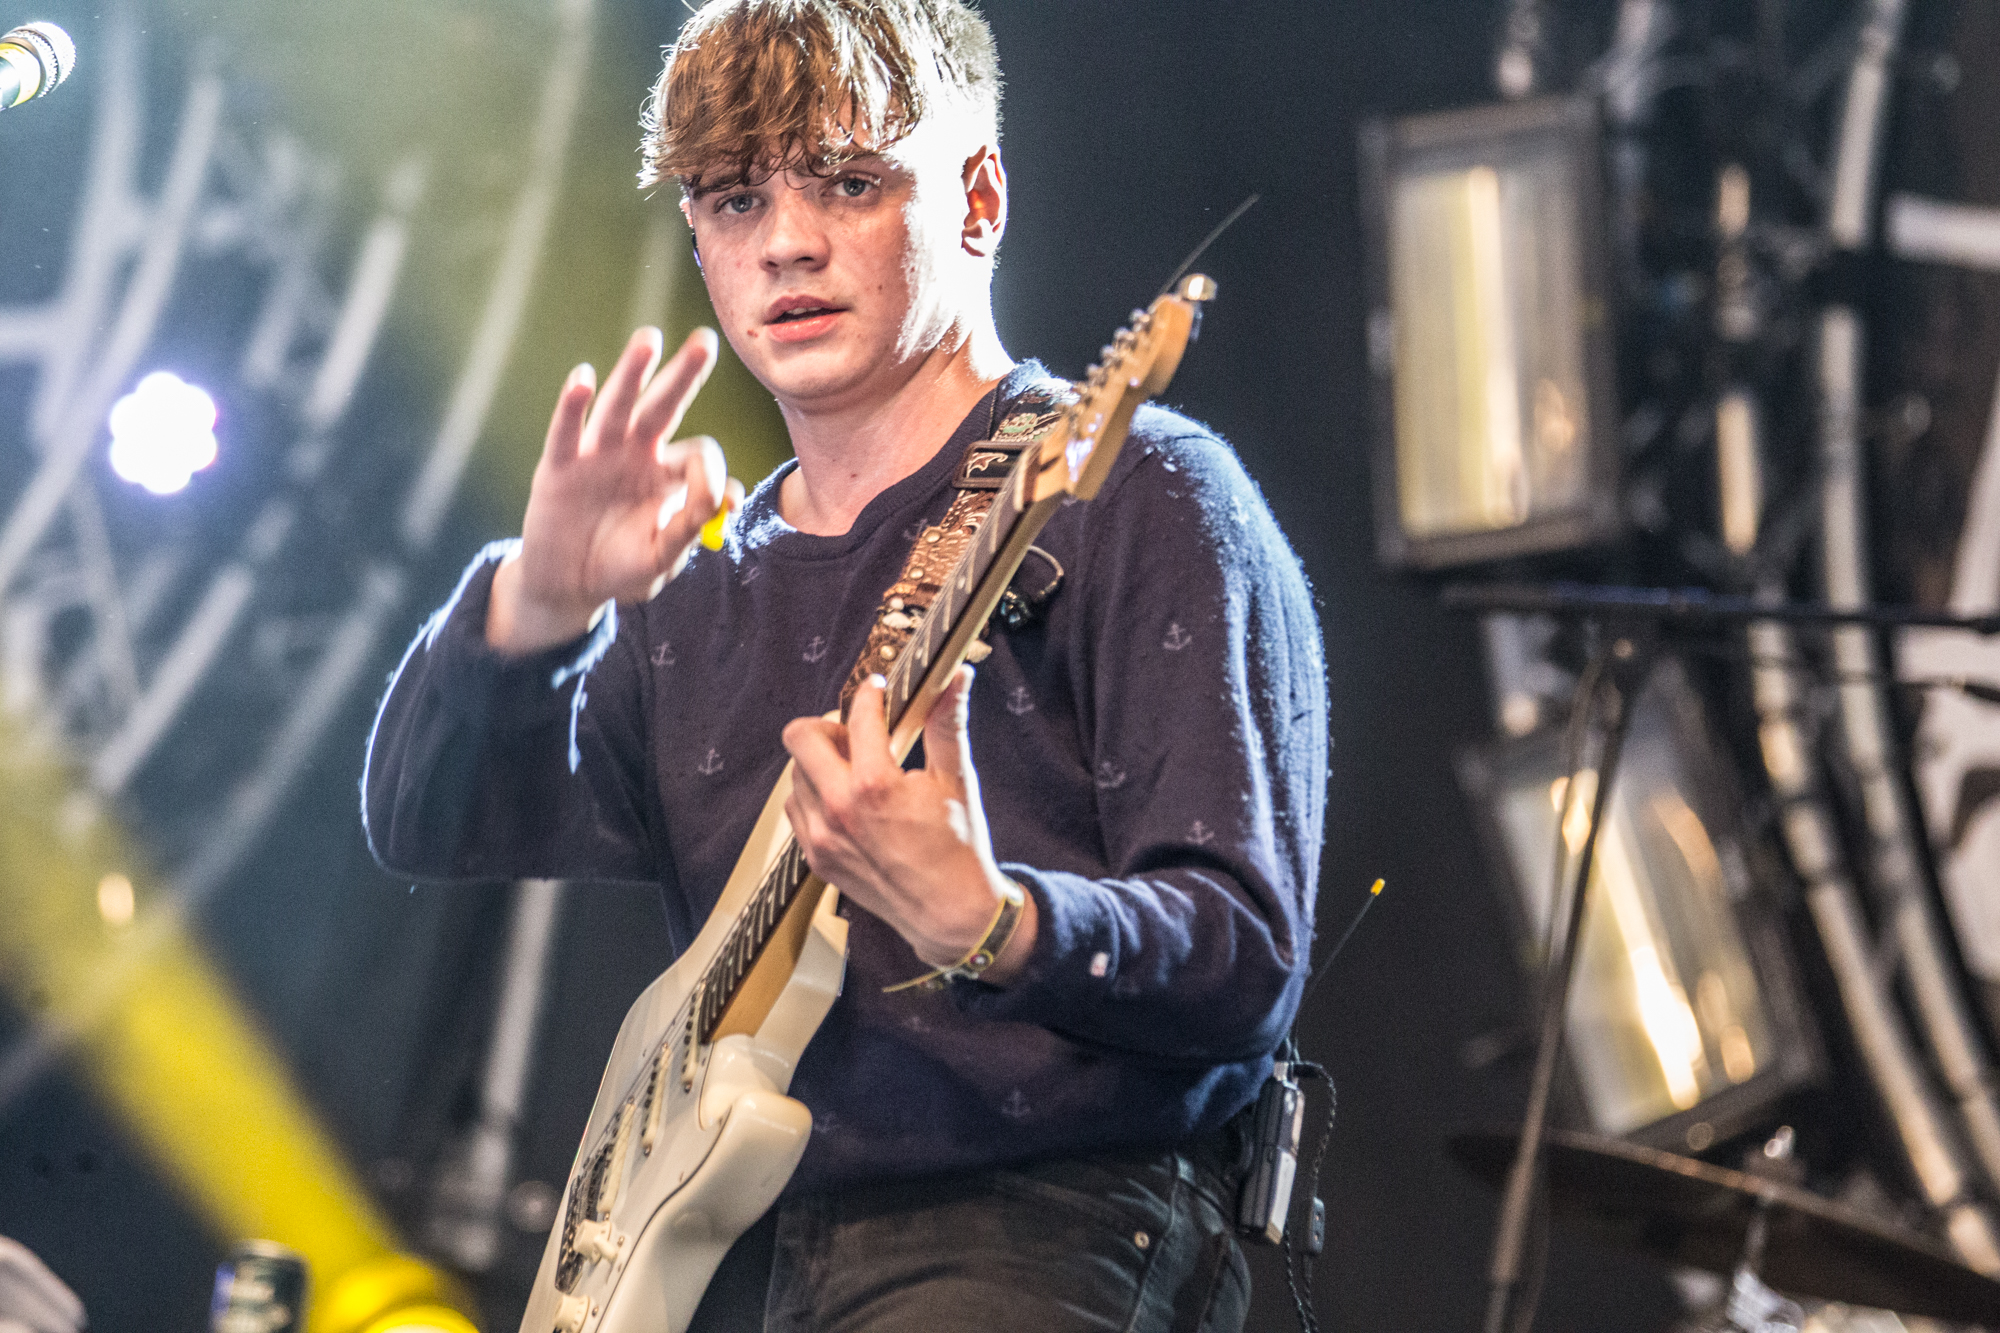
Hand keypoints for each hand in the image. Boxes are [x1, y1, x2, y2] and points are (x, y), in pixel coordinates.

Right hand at [487, 326, 743, 653]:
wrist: (570, 586)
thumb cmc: (622, 567)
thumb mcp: (664, 554)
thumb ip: (693, 525)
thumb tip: (731, 495)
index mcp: (668, 473)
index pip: (699, 453)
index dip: (711, 474)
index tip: (717, 503)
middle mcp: (635, 453)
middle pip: (663, 405)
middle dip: (683, 374)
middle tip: (706, 341)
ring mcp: (597, 455)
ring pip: (617, 407)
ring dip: (632, 373)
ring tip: (649, 340)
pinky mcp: (560, 467)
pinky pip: (566, 432)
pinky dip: (572, 405)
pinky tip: (582, 379)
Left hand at [782, 666, 1037, 984]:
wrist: (949, 912)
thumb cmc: (957, 847)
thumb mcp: (956, 780)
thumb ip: (948, 724)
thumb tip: (956, 678)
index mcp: (875, 786)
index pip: (859, 716)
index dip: (871, 694)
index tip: (880, 691)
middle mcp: (839, 810)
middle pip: (800, 738)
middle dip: (828, 725)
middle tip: (856, 733)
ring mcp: (822, 837)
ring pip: (796, 774)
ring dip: (821, 762)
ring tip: (857, 770)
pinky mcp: (816, 858)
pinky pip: (796, 808)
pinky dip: (815, 795)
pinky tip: (847, 800)